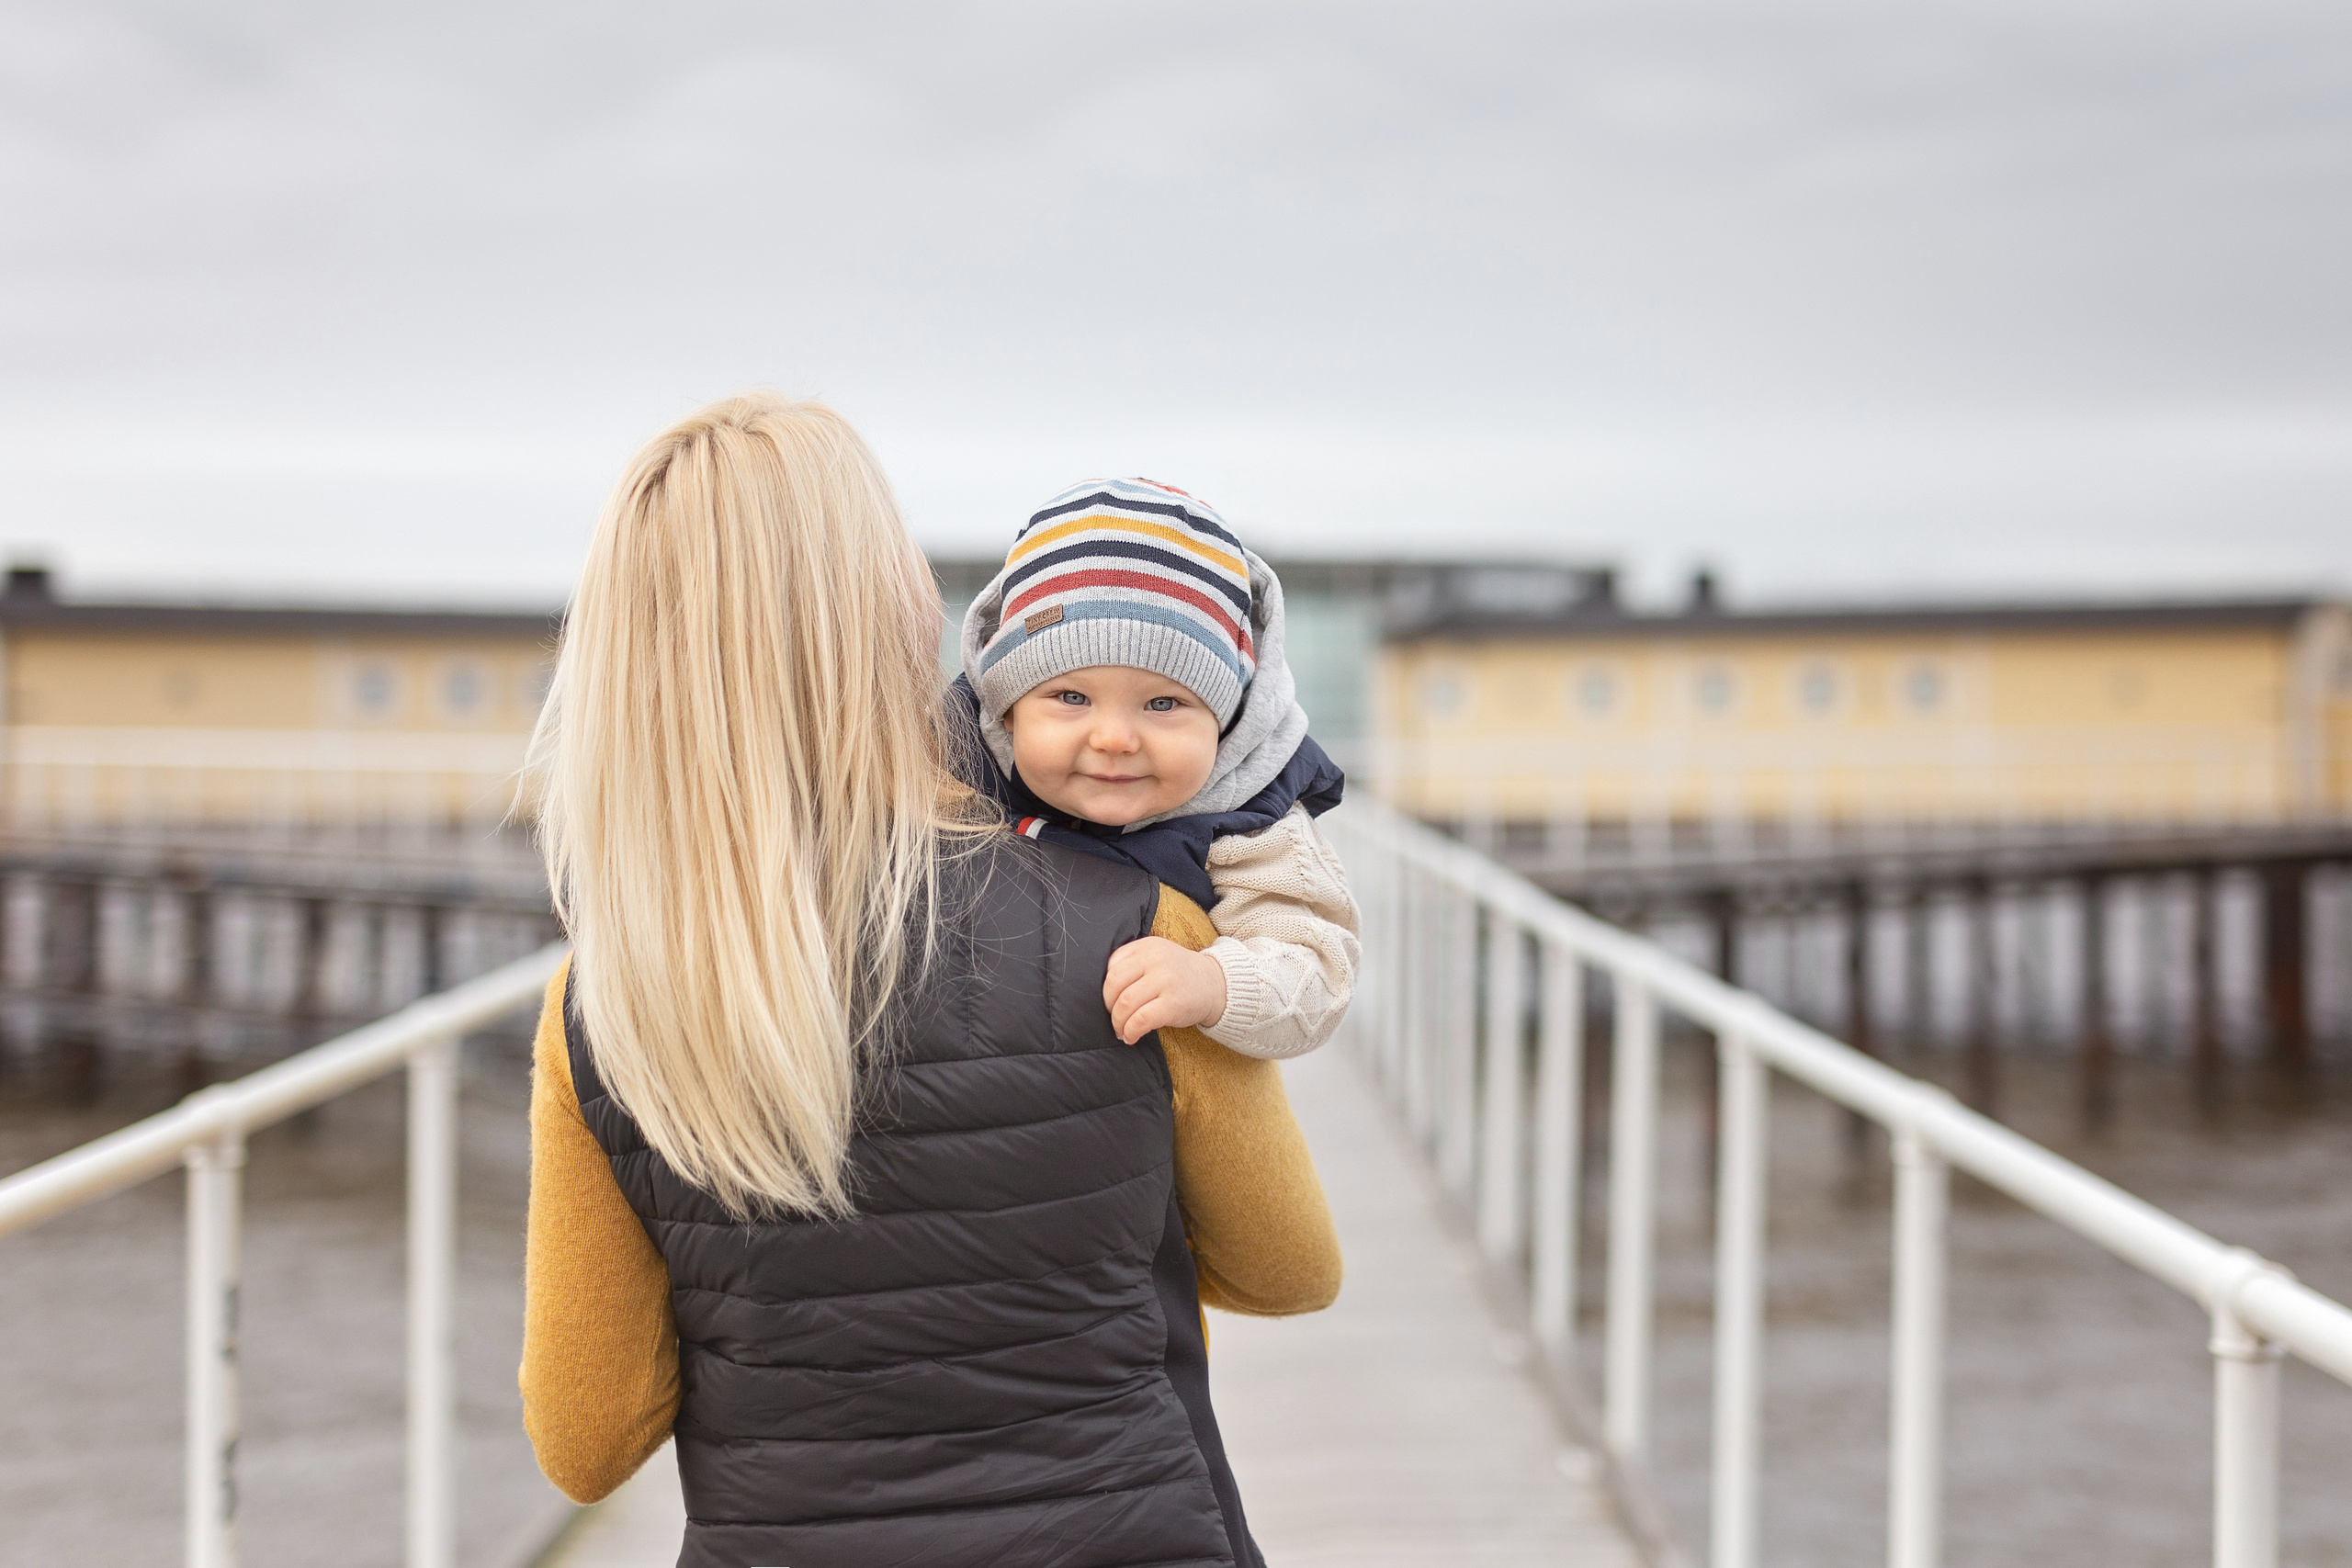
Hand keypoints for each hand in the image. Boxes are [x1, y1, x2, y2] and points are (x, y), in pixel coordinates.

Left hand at [1104, 936, 1227, 1043]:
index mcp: (1147, 946)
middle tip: (1114, 1018)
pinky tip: (1131, 1037)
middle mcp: (1155, 959)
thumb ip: (1133, 964)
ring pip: (1125, 1004)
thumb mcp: (1157, 956)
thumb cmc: (1179, 974)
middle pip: (1114, 985)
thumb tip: (1103, 994)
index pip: (1112, 966)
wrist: (1216, 984)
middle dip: (1108, 1007)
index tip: (1111, 1002)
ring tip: (1121, 1031)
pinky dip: (1131, 1031)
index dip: (1106, 989)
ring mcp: (1165, 980)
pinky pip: (1141, 1020)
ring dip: (1118, 1023)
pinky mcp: (1173, 1003)